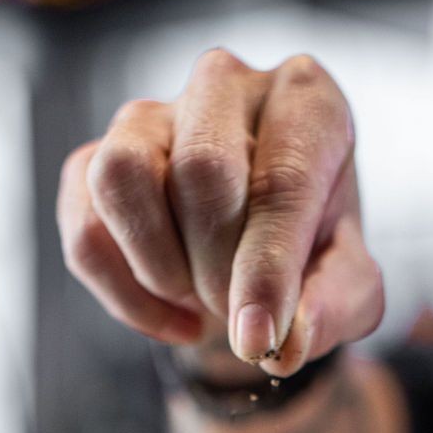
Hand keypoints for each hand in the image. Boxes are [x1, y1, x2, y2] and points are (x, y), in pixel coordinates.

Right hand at [56, 50, 383, 374]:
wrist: (255, 258)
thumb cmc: (310, 257)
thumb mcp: (348, 289)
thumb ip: (333, 310)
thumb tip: (282, 346)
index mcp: (305, 101)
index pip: (281, 178)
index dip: (265, 270)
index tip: (258, 339)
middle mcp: (224, 85)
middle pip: (202, 169)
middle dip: (216, 269)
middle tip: (235, 310)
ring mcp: (148, 115)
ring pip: (122, 177)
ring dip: (159, 268)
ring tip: (197, 300)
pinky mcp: (92, 160)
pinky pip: (85, 228)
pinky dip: (124, 295)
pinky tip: (171, 317)